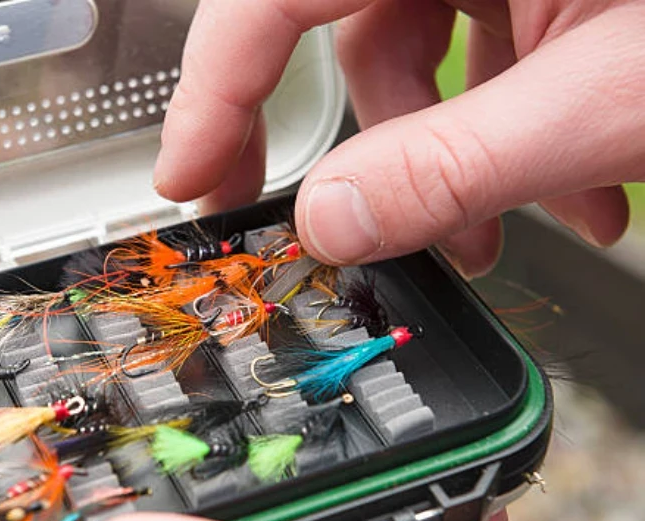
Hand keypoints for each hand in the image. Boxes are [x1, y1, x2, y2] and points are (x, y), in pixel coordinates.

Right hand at [154, 1, 639, 276]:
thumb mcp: (616, 86)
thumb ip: (458, 160)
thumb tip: (334, 222)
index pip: (266, 0)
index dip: (210, 96)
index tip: (186, 182)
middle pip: (342, 29)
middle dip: (370, 149)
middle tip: (352, 229)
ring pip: (422, 44)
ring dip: (465, 149)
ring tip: (535, 217)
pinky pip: (487, 32)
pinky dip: (515, 112)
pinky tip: (580, 167)